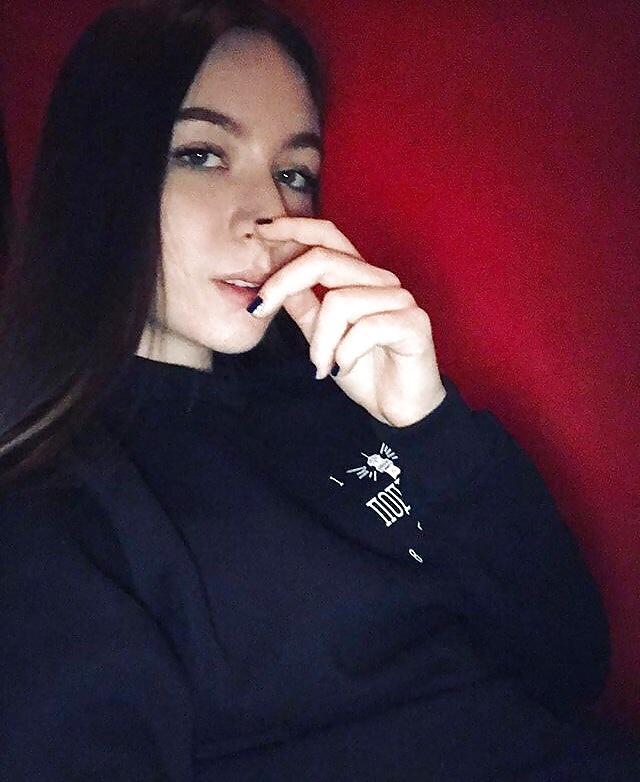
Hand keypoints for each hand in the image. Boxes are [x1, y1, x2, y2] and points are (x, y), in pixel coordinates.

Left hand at [251, 217, 446, 426]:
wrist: (398, 407)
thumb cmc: (365, 369)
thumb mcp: (322, 337)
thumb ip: (304, 308)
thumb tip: (276, 283)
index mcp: (359, 278)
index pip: (327, 237)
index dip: (294, 227)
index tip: (259, 230)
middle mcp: (381, 280)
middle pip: (324, 259)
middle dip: (282, 282)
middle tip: (259, 310)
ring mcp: (400, 299)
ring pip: (339, 301)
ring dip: (319, 341)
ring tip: (321, 366)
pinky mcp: (413, 323)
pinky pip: (365, 328)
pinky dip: (344, 354)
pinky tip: (342, 369)